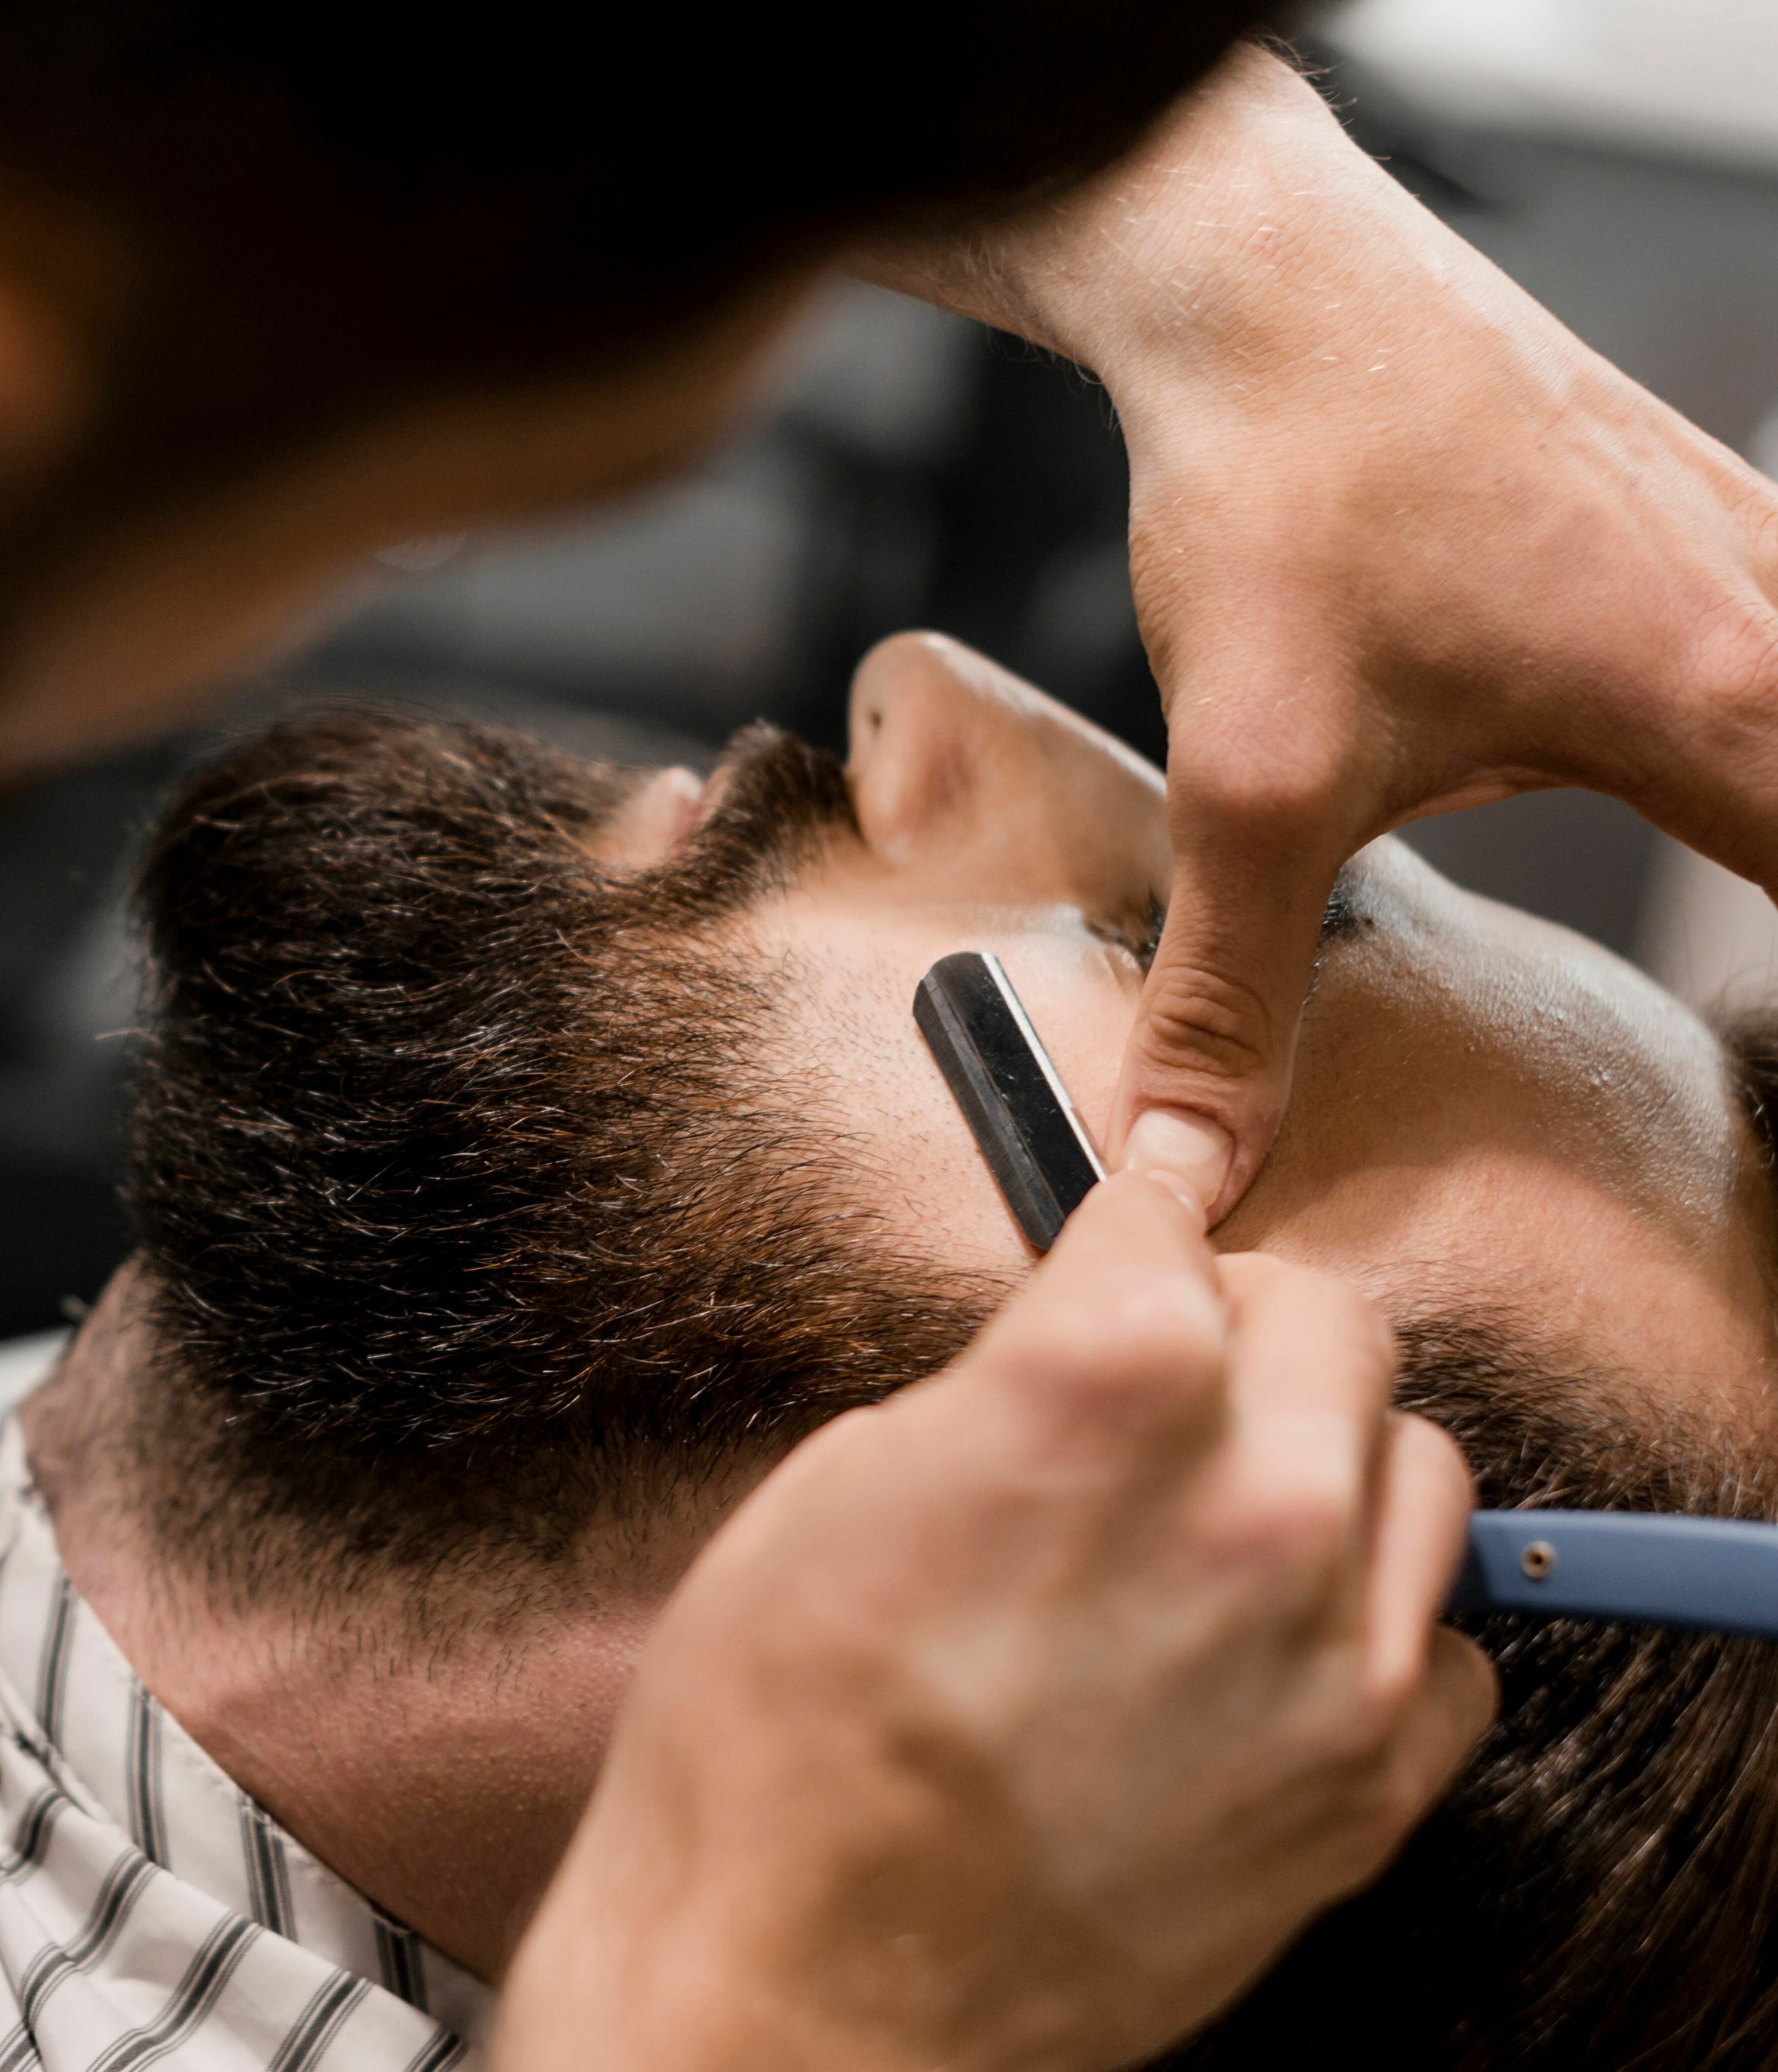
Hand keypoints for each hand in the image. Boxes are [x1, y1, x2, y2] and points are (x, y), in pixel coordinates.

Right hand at [492, 1175, 1492, 2071]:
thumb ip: (1005, 1392)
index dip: (1132, 1215)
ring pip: (1420, 1470)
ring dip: (1328, 1465)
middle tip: (1173, 1371)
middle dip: (1243, 1323)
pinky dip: (1369, 1631)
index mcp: (1102, 1386)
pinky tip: (1260, 1652)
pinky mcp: (1366, 1794)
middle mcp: (1256, 1502)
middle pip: (1332, 1319)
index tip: (1142, 1210)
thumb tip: (1077, 1358)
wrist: (796, 1986)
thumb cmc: (772, 1743)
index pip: (1168, 1221)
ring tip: (1224, 1514)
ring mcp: (1333, 1657)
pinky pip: (1444, 1651)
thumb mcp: (842, 1485)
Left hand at [864, 46, 1777, 1221]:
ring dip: (1756, 826)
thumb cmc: (1287, 502)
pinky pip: (1768, 659)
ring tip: (1717, 911)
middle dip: (1770, 923)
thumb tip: (1188, 1168)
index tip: (1760, 1099)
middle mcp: (1777, 624)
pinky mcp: (1694, 520)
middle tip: (1744, 1062)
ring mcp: (1753, 553)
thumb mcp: (1249, 784)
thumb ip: (1233, 996)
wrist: (1266, 292)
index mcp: (1722, 706)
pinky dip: (1750, 733)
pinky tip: (1718, 771)